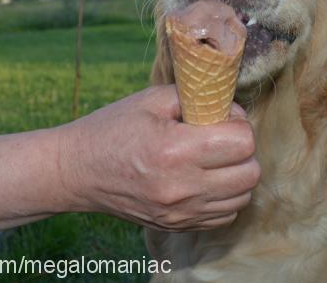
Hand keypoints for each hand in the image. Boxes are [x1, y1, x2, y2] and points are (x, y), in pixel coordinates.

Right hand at [56, 85, 260, 230]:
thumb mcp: (152, 100)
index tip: (222, 118)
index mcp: (175, 150)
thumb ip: (197, 98)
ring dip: (236, 175)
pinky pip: (226, 215)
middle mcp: (181, 188)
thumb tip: (231, 109)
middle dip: (243, 150)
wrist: (76, 171)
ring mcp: (180, 213)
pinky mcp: (177, 226)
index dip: (239, 124)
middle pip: (250, 173)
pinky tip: (205, 179)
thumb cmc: (112, 129)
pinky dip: (224, 196)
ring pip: (242, 197)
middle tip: (221, 138)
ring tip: (213, 159)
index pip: (243, 142)